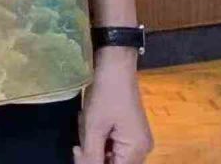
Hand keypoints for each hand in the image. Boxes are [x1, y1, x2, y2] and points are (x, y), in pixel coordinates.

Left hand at [74, 47, 154, 163]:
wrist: (115, 65)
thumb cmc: (105, 94)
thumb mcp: (93, 126)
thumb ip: (91, 155)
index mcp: (136, 150)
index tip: (79, 152)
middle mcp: (142, 149)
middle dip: (94, 156)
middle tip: (78, 145)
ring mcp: (137, 140)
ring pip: (112, 156)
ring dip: (96, 147)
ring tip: (86, 127)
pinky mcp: (130, 131)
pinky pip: (114, 145)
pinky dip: (101, 139)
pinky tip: (92, 125)